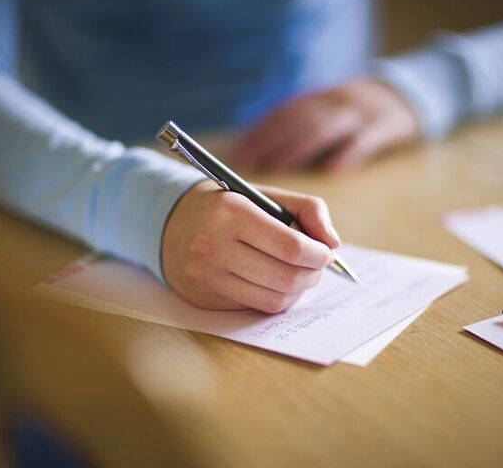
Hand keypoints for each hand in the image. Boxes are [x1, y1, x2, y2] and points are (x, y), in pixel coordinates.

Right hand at [161, 181, 340, 312]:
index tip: (325, 251)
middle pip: (286, 277)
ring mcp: (208, 276)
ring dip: (299, 289)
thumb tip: (333, 243)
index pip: (291, 246)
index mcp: (232, 213)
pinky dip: (278, 298)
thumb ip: (308, 209)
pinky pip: (258, 307)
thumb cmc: (228, 207)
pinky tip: (278, 283)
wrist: (169, 224)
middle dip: (313, 274)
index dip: (318, 254)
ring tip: (300, 273)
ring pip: (275, 298)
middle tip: (317, 265)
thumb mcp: (264, 195)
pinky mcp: (207, 298)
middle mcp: (215, 246)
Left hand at [235, 78, 419, 171]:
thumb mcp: (331, 108)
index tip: (240, 152)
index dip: (261, 132)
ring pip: (325, 128)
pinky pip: (363, 140)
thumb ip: (305, 124)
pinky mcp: (384, 126)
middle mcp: (335, 101)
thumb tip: (266, 152)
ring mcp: (360, 112)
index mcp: (320, 98)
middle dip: (272, 142)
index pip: (284, 113)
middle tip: (251, 164)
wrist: (409, 94)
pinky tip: (331, 169)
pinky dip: (346, 153)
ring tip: (278, 167)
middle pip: (299, 121)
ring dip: (298, 149)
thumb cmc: (361, 112)